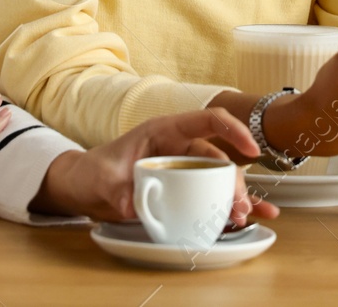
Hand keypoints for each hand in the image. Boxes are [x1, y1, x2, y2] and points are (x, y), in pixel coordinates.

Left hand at [33, 109, 278, 226]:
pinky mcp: (181, 189)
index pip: (207, 120)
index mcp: (164, 131)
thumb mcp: (102, 178)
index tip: (250, 149)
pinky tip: (254, 215)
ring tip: (243, 216)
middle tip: (238, 206)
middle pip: (217, 158)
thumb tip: (133, 206)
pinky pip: (212, 194)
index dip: (232, 130)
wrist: (82, 188)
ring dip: (235, 196)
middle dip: (234, 181)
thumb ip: (117, 190)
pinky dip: (231, 204)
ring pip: (219, 178)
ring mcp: (182, 169)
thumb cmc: (92, 172)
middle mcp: (178, 147)